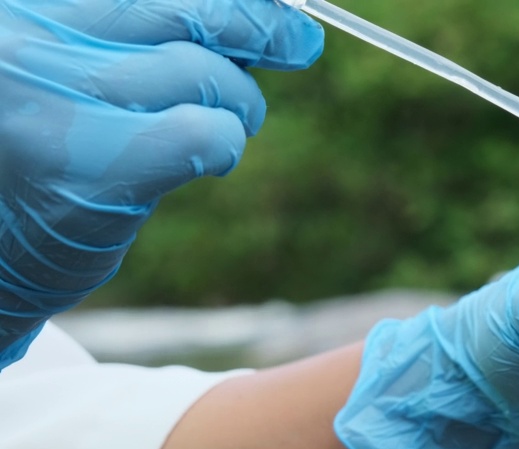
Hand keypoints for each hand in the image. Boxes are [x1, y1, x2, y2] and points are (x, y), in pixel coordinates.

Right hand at [0, 0, 323, 366]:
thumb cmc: (41, 141)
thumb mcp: (74, 60)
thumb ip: (145, 27)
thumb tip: (267, 10)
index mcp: (24, 6)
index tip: (278, 9)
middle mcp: (22, 36)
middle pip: (181, 6)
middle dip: (256, 25)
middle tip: (298, 44)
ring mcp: (47, 98)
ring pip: (201, 72)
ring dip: (238, 101)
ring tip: (229, 121)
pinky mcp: (84, 168)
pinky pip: (202, 134)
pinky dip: (225, 144)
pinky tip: (208, 158)